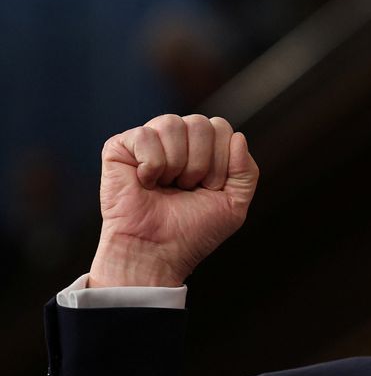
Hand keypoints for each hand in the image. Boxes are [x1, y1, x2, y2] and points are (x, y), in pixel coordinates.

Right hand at [88, 114, 258, 286]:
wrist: (157, 252)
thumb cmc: (192, 231)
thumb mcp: (234, 204)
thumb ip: (246, 171)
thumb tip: (238, 136)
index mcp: (203, 148)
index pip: (222, 128)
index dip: (221, 161)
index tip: (209, 188)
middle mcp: (176, 139)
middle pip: (201, 123)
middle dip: (201, 164)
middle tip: (186, 188)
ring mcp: (148, 141)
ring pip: (172, 124)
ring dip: (176, 164)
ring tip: (166, 186)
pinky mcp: (119, 147)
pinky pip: (144, 135)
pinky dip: (151, 165)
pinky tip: (145, 182)